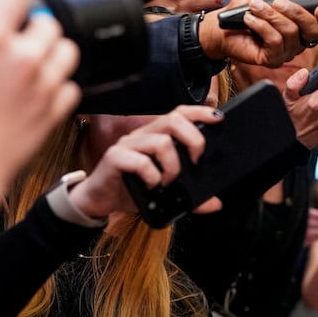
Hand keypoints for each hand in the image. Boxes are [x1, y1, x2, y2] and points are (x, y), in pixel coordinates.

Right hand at [0, 0, 80, 188]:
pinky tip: (36, 90)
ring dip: (51, 51)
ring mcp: (45, 83)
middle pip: (47, 20)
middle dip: (31, 24)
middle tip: (13, 39)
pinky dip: (58, 84)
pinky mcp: (57, 107)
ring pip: (66, 49)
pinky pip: (71, 84)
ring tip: (29, 62)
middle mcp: (24, 57)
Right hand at [68, 104, 222, 218]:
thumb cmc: (132, 189)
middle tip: (195, 161)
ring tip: (168, 181)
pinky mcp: (115, 157)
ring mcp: (128, 144)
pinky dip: (152, 175)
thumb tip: (215, 204)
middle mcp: (142, 135)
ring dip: (172, 165)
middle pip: (173, 120)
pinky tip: (152, 185)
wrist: (99, 201)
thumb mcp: (167, 193)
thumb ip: (191, 198)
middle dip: (192, 139)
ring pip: (160, 141)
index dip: (199, 112)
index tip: (218, 119)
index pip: (180, 113)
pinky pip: (140, 161)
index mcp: (156, 136)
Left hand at [196, 0, 317, 66]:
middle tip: (277, 1)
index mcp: (302, 25)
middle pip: (313, 31)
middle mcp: (298, 41)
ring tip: (255, 7)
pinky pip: (275, 41)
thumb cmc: (247, 7)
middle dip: (296, 12)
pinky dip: (261, 26)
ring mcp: (286, 52)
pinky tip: (250, 19)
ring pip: (291, 33)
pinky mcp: (271, 59)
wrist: (223, 23)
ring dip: (271, 15)